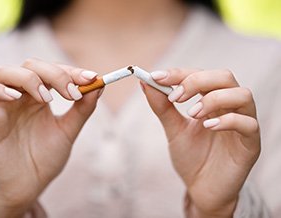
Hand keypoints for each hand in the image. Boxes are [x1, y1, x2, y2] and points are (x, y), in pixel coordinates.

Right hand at [0, 58, 100, 217]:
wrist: (29, 186)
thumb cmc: (46, 158)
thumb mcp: (69, 131)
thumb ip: (82, 109)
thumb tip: (99, 86)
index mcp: (39, 96)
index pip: (52, 70)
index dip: (71, 71)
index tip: (91, 78)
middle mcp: (20, 97)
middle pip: (31, 66)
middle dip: (55, 74)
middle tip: (72, 93)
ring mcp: (1, 107)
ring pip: (4, 72)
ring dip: (29, 78)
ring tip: (47, 99)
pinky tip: (16, 98)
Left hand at [142, 69, 259, 217]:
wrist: (202, 189)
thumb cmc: (191, 157)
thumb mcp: (173, 130)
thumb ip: (162, 107)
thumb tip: (145, 83)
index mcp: (211, 101)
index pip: (200, 74)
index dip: (179, 73)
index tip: (157, 77)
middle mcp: (229, 107)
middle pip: (224, 77)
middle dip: (197, 81)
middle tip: (176, 97)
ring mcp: (242, 123)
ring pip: (241, 95)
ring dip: (214, 99)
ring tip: (193, 114)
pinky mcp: (250, 143)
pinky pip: (248, 123)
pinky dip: (228, 120)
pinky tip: (208, 127)